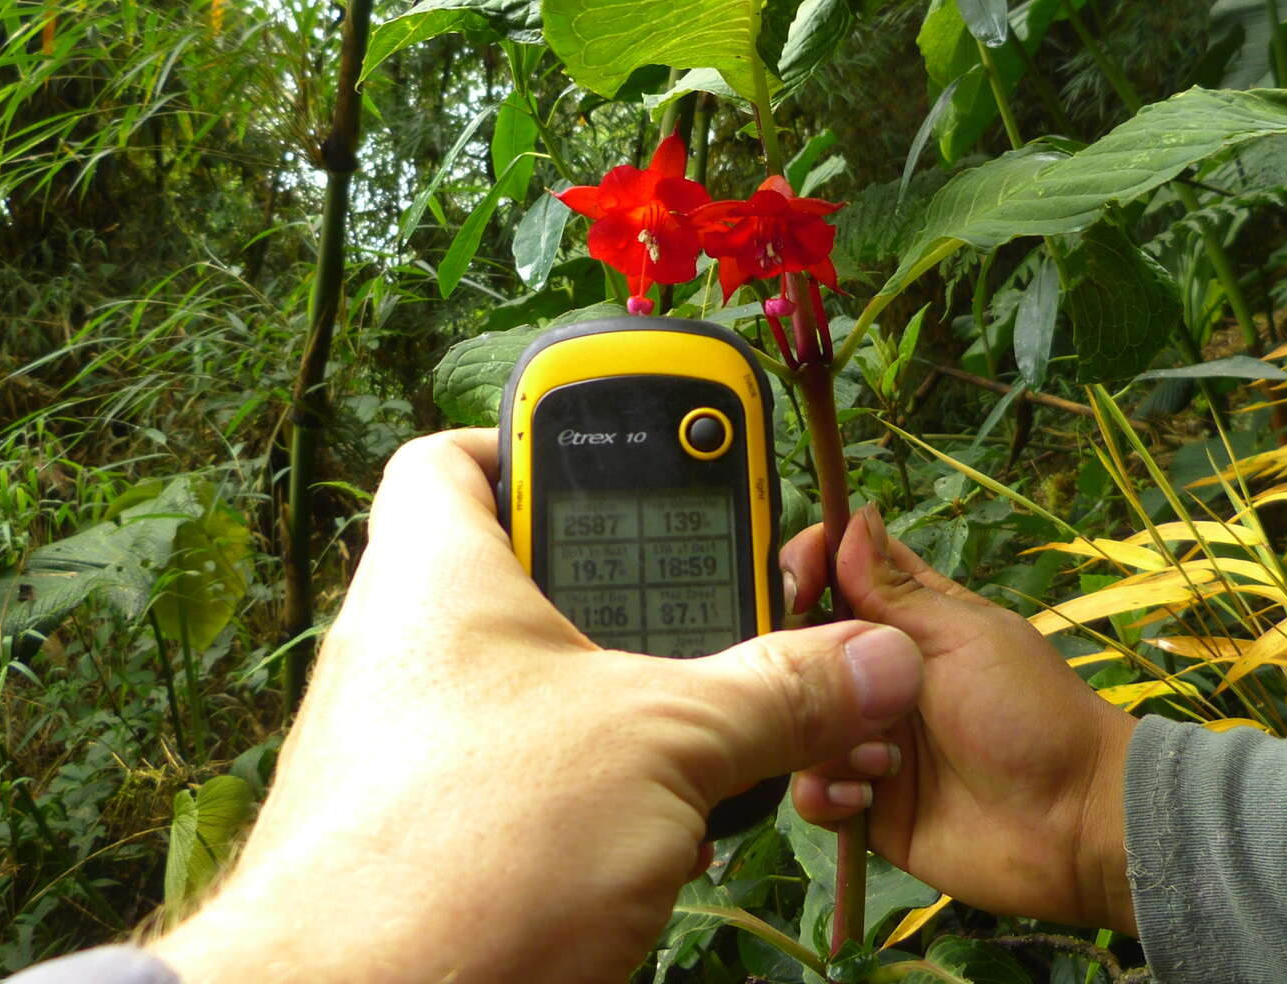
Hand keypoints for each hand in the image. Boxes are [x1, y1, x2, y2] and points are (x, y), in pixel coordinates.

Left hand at [152, 430, 923, 983]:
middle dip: (627, 591)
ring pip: (537, 689)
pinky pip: (526, 780)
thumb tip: (879, 660)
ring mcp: (409, 754)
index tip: (634, 451)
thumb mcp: (658, 744)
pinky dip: (596, 787)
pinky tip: (662, 826)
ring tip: (714, 715)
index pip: (457, 451)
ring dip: (626, 699)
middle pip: (523, 571)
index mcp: (435, 572)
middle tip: (715, 598)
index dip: (541, 436)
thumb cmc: (459, 851)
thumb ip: (776, 692)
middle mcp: (407, 650)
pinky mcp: (428, 844)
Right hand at [783, 503, 1136, 933]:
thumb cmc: (1029, 712)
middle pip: (802, 646)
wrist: (1070, 822)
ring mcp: (866, 739)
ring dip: (824, 734)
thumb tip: (854, 517)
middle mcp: (876, 676)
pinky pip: (812, 790)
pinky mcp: (864, 802)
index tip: (799, 576)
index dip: (811, 563)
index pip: (840, 570)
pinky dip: (827, 792)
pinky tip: (868, 795)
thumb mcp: (964, 637)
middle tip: (823, 678)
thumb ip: (896, 590)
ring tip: (878, 755)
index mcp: (907, 621)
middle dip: (799, 659)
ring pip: (797, 719)